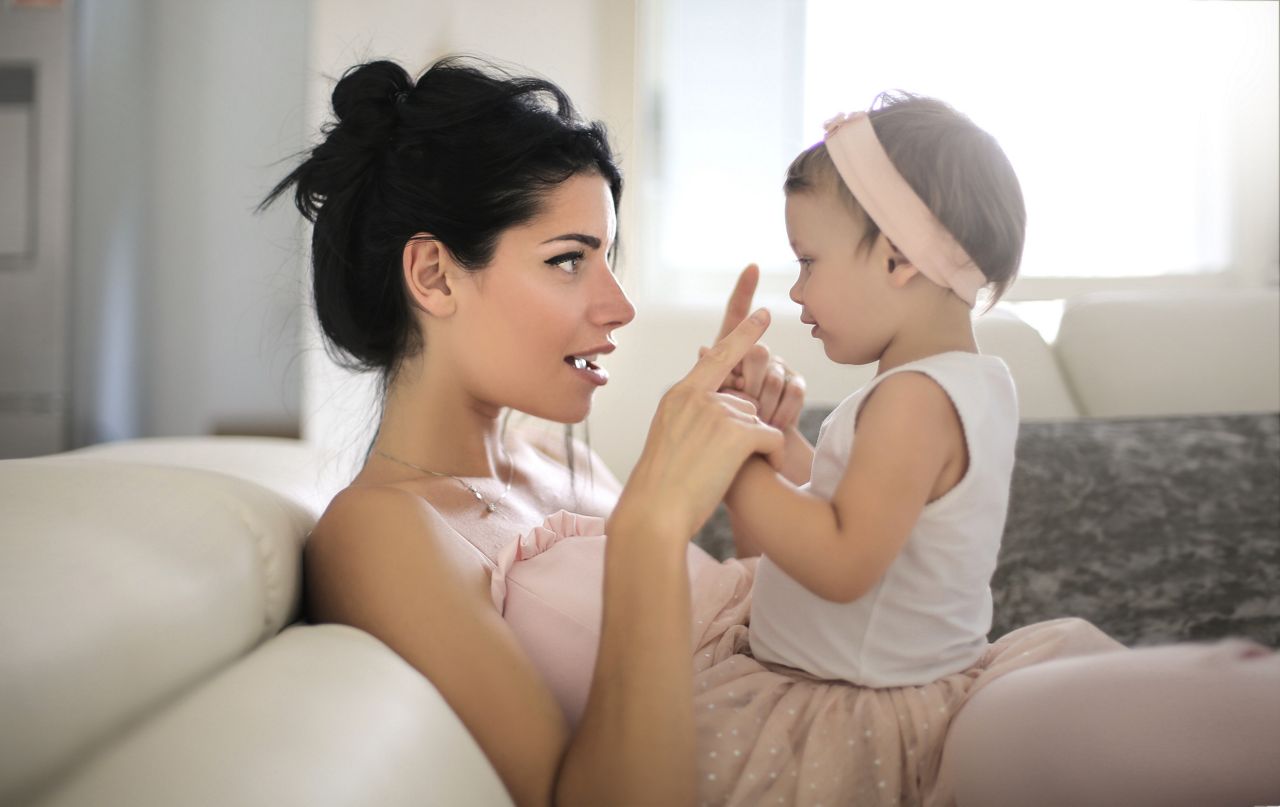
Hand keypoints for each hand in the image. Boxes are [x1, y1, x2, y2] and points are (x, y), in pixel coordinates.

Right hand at [612, 308, 785, 542]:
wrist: (655, 512)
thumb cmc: (661, 486)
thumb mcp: (669, 438)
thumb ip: (692, 416)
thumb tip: (724, 410)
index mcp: (679, 395)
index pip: (717, 356)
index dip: (744, 334)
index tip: (764, 314)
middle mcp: (697, 396)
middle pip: (746, 404)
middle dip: (745, 433)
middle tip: (718, 465)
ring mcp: (716, 412)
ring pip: (759, 422)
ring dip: (756, 448)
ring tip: (726, 474)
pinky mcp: (736, 432)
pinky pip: (773, 437)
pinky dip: (772, 456)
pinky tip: (755, 471)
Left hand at [712, 264, 806, 430]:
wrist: (750, 472)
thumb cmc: (715, 443)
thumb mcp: (704, 410)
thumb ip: (707, 378)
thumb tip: (703, 349)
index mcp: (727, 358)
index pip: (734, 319)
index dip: (742, 292)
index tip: (751, 267)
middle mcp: (754, 357)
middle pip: (757, 351)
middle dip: (749, 382)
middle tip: (741, 407)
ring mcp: (777, 370)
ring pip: (775, 372)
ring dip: (764, 404)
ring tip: (755, 423)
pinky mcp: (795, 387)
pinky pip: (794, 388)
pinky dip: (782, 412)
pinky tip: (774, 425)